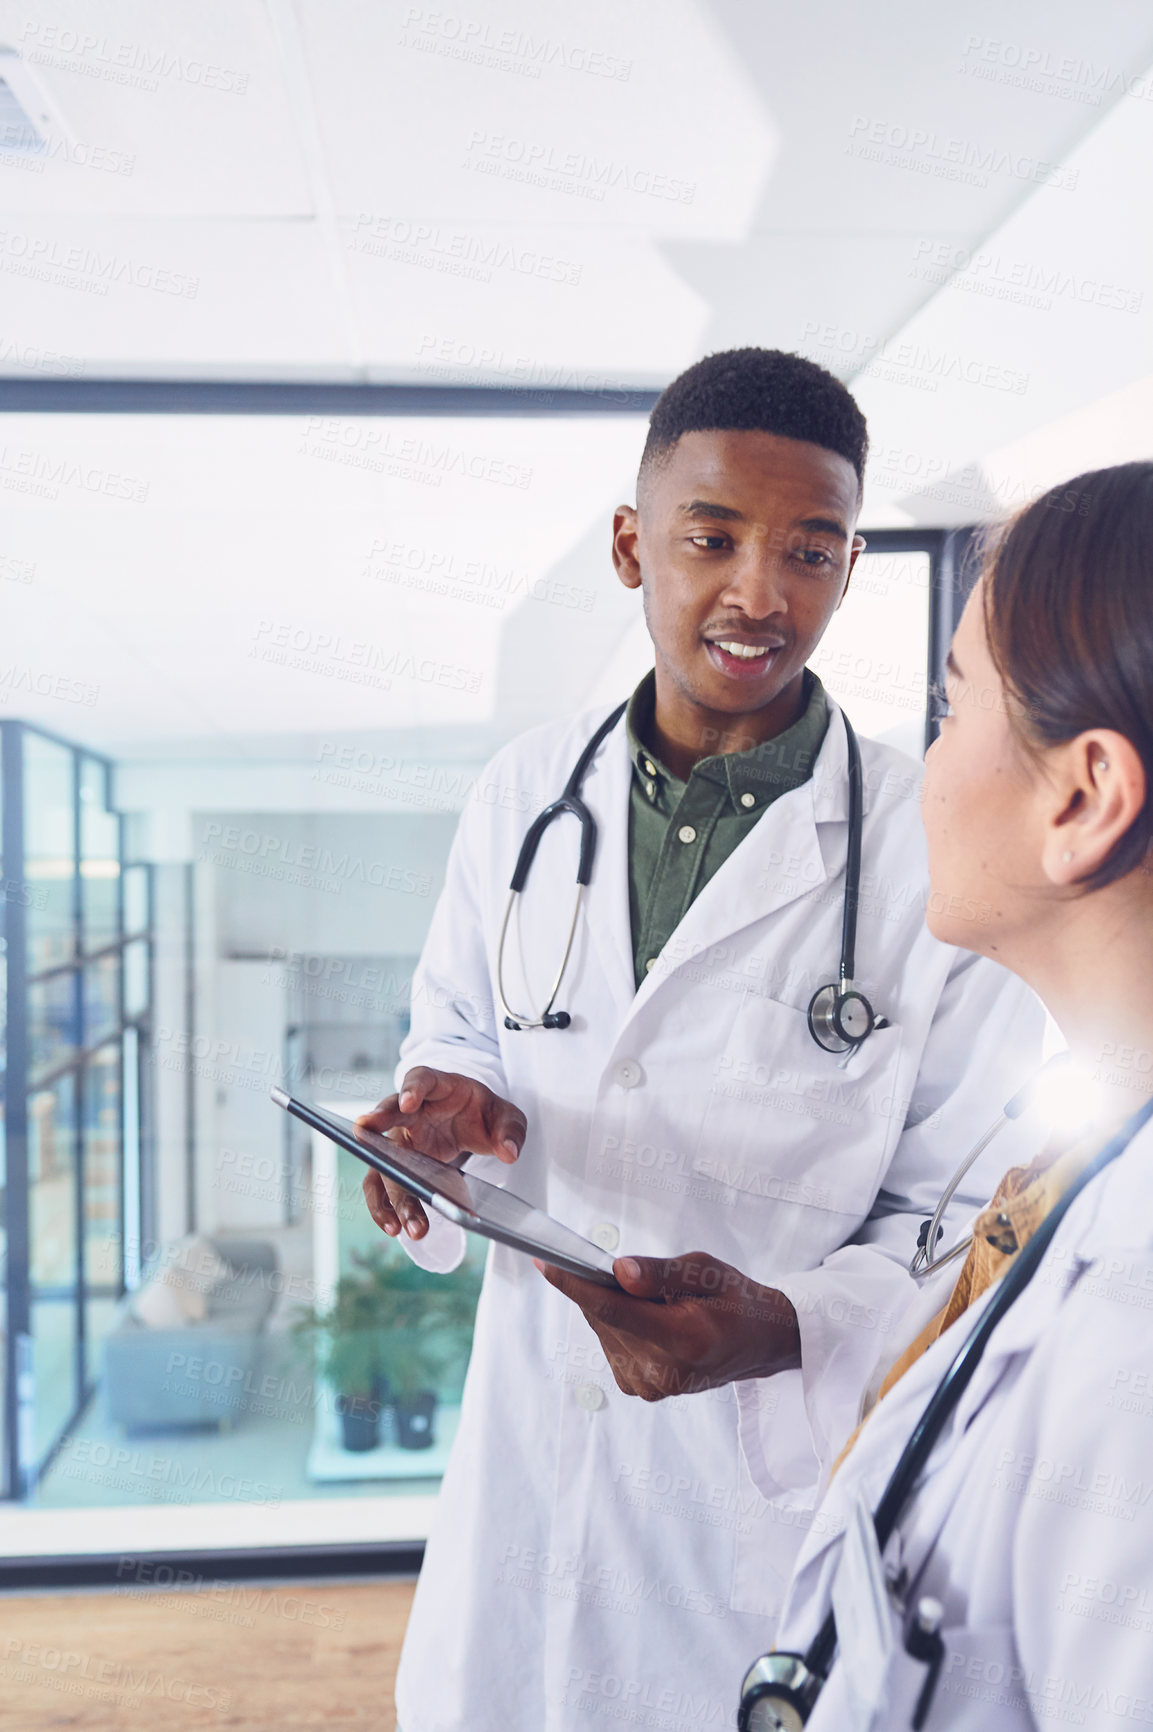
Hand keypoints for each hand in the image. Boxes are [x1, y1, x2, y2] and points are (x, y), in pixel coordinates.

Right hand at [357, 1067, 526, 1240]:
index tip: (407, 1103)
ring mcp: (399, 1138)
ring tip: (399, 1222)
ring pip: (383, 1161)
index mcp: (437, 1087)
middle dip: (375, 1126)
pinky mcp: (397, 1165)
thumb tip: (508, 1152)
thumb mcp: (506, 1116)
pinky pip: (382, 1184)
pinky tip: (394, 1227)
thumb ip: (510, 1129)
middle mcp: (410, 1112)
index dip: (412, 1089)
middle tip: (364, 1137)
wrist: (472, 1123)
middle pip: (388, 1115)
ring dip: (389, 1191)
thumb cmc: (483, 1113)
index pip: (420, 1079)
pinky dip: (384, 1206)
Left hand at [536, 1251, 799, 1400]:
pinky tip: (649, 1318)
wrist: (759, 1343)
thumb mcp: (708, 1271)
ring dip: (613, 1306)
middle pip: (604, 1318)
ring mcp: (651, 1386)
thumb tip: (618, 1272)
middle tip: (629, 1271)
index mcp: (684, 1340)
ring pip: (603, 1330)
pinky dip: (619, 1324)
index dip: (575, 1285)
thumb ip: (661, 1272)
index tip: (545, 1263)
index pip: (614, 1310)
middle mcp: (663, 1372)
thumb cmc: (736, 1301)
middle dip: (602, 1287)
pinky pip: (610, 1344)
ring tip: (653, 1300)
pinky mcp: (641, 1390)